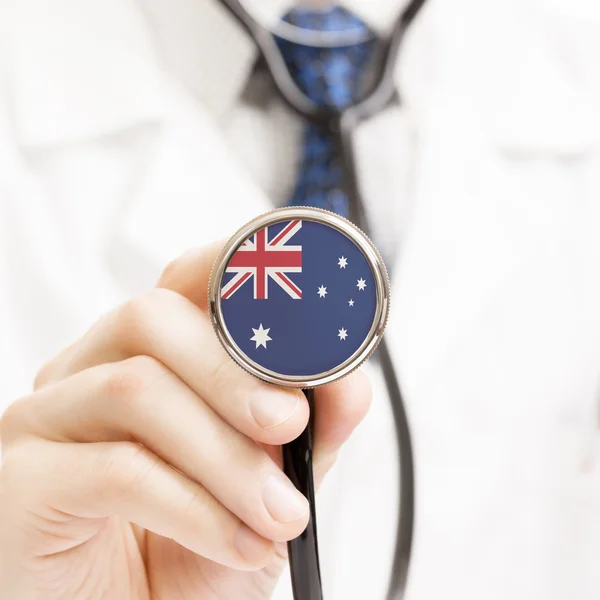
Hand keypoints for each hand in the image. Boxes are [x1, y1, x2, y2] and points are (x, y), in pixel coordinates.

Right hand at [0, 243, 371, 599]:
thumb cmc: (194, 549)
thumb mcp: (272, 484)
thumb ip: (311, 430)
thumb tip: (351, 382)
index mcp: (147, 355)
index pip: (185, 281)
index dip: (237, 273)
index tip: (301, 305)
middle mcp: (88, 370)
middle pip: (151, 316)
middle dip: (234, 373)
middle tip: (289, 424)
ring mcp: (47, 420)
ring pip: (135, 388)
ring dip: (226, 456)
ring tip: (278, 513)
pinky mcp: (22, 481)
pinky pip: (114, 468)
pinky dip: (194, 507)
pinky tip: (236, 542)